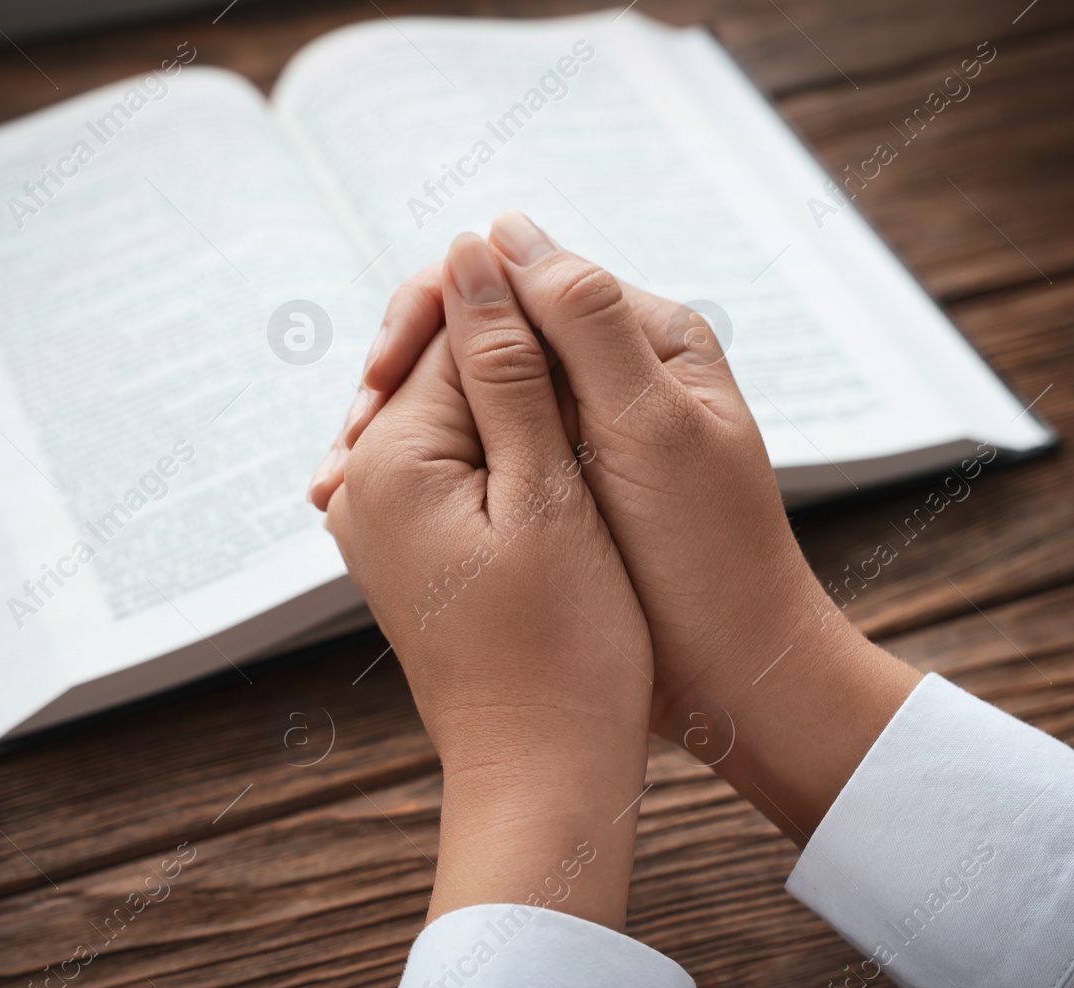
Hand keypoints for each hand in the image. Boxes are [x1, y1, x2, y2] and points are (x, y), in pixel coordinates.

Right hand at [324, 213, 920, 844]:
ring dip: (402, 428)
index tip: (378, 378)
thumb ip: (583, 324)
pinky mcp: (562, 484)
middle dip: (406, 377)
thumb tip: (501, 230)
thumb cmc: (708, 555)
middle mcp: (612, 370)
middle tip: (346, 446)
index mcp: (644, 336)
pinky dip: (428, 472)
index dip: (436, 314)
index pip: (515, 283)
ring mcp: (584, 428)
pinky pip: (481, 453)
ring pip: (473, 398)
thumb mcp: (648, 427)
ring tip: (335, 481)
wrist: (739, 672)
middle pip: (484, 337)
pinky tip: (372, 503)